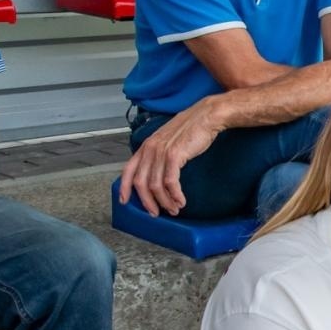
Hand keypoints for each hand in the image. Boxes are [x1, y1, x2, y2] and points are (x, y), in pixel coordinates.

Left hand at [119, 98, 224, 215]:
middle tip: (156, 213)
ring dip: (165, 201)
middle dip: (148, 202)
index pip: (128, 170)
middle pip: (141, 183)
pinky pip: (170, 182)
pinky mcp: (175, 155)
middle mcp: (150, 149)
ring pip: (156, 186)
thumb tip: (157, 174)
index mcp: (146, 146)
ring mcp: (161, 152)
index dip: (124, 188)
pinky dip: (175, 195)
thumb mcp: (167, 141)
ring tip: (174, 209)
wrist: (205, 117)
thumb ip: (158, 155)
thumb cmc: (190, 129)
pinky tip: (181, 201)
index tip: (125, 202)